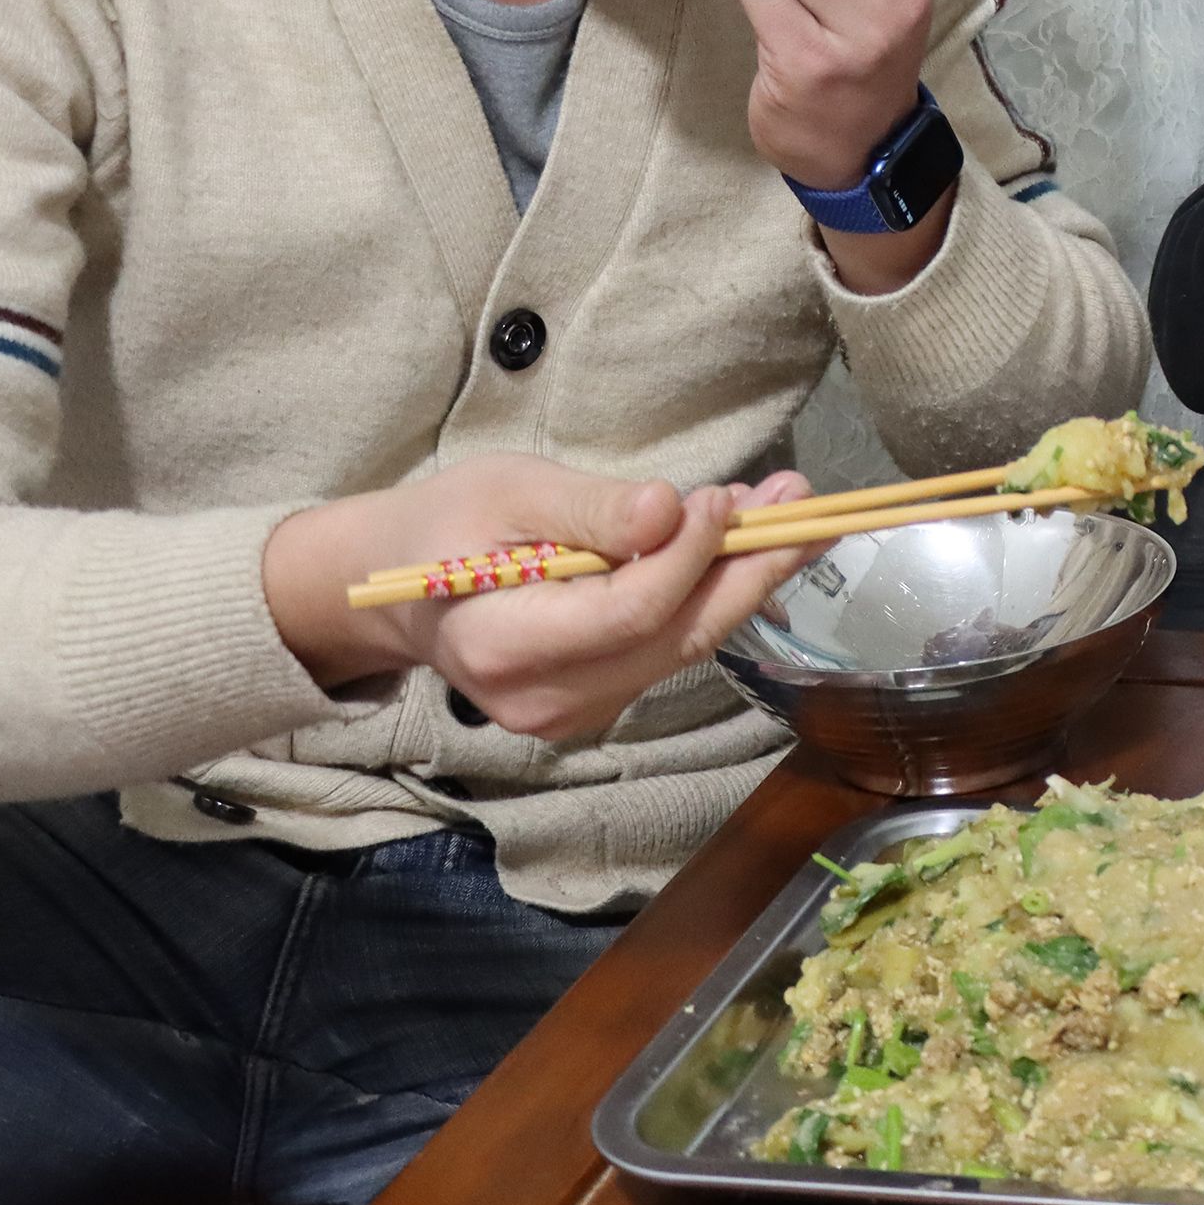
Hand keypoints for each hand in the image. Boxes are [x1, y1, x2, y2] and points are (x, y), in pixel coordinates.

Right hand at [265, 454, 816, 740]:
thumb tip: (668, 512)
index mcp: (503, 646)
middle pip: (676, 639)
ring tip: (786, 507)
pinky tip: (738, 543)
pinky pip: (669, 651)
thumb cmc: (447, 523)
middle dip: (750, 567)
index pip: (630, 612)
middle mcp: (543, 699)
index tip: (725, 496)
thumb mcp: (505, 491)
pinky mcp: (594, 705)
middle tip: (805, 501)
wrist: (398, 587)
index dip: (689, 555)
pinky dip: (710, 596)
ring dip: (744, 577)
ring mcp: (571, 714)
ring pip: (684, 646)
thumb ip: (586, 509)